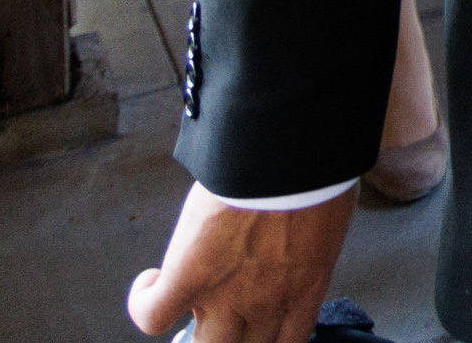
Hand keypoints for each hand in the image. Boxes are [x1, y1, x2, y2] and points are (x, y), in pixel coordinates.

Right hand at [125, 184, 351, 338]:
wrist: (291, 148)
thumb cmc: (319, 170)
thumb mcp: (328, 218)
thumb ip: (309, 245)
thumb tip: (299, 239)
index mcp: (307, 290)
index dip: (268, 340)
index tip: (258, 325)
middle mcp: (267, 303)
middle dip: (231, 339)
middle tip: (218, 317)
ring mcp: (226, 296)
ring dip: (192, 333)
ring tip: (184, 304)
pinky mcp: (188, 276)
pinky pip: (153, 316)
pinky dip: (143, 303)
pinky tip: (150, 280)